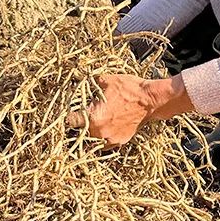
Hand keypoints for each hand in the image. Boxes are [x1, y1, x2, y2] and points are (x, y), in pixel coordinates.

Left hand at [67, 74, 193, 146]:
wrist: (151, 100)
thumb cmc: (129, 89)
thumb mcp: (107, 80)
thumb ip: (92, 83)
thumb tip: (83, 78)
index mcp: (93, 117)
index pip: (71, 121)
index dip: (68, 116)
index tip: (69, 112)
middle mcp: (99, 132)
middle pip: (80, 132)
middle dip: (80, 124)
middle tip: (83, 115)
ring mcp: (110, 139)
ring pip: (93, 139)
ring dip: (92, 132)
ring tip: (96, 121)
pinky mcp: (120, 141)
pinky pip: (106, 142)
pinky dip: (105, 136)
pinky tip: (108, 126)